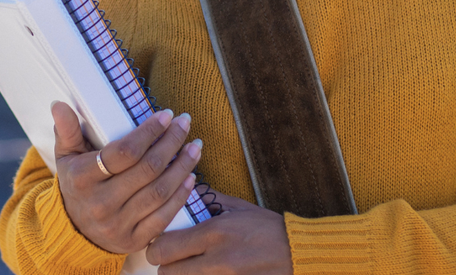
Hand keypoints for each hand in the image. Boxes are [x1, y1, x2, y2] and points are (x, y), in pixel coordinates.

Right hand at [51, 101, 203, 253]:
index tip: (166, 115)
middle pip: (147, 170)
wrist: (74, 233)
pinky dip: (181, 196)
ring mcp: (118, 224)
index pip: (123, 153)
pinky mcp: (133, 241)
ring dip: (182, 167)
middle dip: (171, 142)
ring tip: (195, 146)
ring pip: (159, 192)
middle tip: (185, 123)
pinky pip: (164, 217)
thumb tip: (59, 104)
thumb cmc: (76, 184)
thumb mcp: (66, 157)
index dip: (149, 132)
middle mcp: (100, 204)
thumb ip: (66, 130)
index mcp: (82, 179)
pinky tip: (191, 177)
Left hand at [145, 192, 290, 273]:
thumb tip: (184, 190)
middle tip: (174, 258)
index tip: (163, 243)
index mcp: (214, 233)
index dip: (157, 247)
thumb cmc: (268, 228)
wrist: (298, 252)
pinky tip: (207, 272)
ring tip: (192, 266)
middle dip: (166, 266)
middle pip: (167, 273)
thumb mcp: (238, 208)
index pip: (164, 248)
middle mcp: (217, 260)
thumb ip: (208, 201)